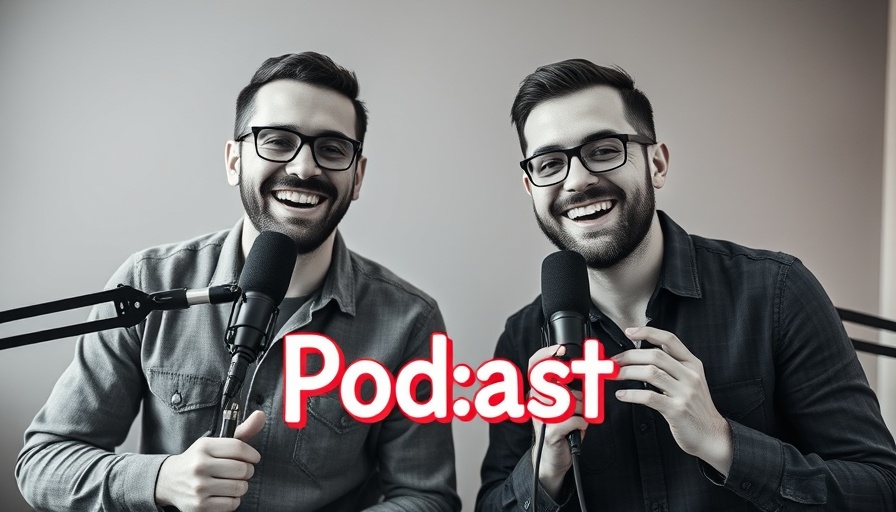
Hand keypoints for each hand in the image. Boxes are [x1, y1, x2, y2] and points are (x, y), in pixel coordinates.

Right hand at [154, 410, 265, 511]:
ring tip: (231, 482)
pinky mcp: (199, 506)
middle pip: (243, 469)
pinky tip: (223, 494)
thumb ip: (241, 431)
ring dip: (241, 486)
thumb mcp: (215, 443)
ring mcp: (199, 487)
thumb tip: (261, 415)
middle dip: (247, 471)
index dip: (252, 454)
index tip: (253, 458)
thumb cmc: (199, 460)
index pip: (239, 448)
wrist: (169, 482)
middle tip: (240, 471)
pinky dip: (233, 500)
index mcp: (204, 447)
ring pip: (240, 487)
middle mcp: (199, 466)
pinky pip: (232, 504)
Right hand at [528, 345, 587, 499]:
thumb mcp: (566, 404)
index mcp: (537, 391)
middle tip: (582, 406)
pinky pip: (576, 419)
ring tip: (578, 421)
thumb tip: (588, 370)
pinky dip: (582, 425)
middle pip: (564, 385)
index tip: (560, 349)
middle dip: (580, 397)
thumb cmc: (561, 429)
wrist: (553, 458)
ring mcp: (542, 416)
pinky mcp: (550, 431)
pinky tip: (577, 430)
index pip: (536, 366)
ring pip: (573, 402)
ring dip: (583, 412)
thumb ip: (571, 387)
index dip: (547, 354)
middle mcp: (536, 401)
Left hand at [613, 327, 732, 476]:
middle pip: (655, 355)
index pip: (669, 340)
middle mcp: (690, 376)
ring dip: (627, 372)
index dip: (647, 332)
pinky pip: (649, 397)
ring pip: (650, 373)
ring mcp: (685, 392)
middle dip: (629, 356)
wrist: (712, 436)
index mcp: (693, 365)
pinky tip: (622, 395)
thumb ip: (675, 364)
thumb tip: (650, 348)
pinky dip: (631, 394)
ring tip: (614, 375)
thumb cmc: (696, 408)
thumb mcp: (692, 380)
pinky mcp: (677, 410)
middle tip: (613, 361)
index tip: (629, 331)